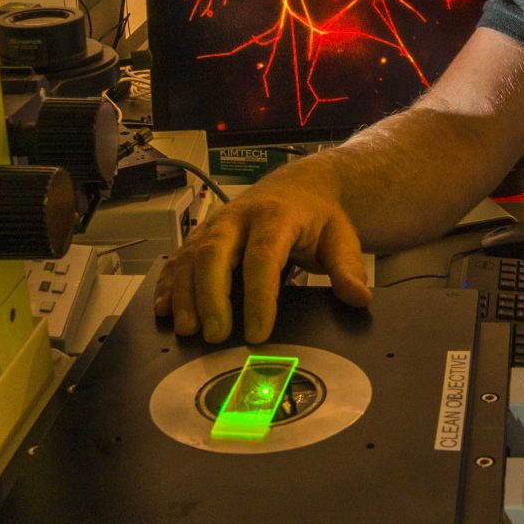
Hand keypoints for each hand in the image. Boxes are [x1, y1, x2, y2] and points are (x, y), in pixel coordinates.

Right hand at [150, 172, 371, 343]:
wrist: (297, 187)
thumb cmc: (316, 217)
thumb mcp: (341, 237)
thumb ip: (348, 267)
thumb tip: (359, 297)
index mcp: (276, 216)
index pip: (263, 257)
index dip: (258, 297)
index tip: (257, 332)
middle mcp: (238, 217)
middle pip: (215, 254)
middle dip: (211, 296)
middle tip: (214, 335)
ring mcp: (214, 226)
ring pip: (190, 257)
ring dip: (185, 295)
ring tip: (188, 331)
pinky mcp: (199, 237)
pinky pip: (177, 259)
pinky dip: (167, 285)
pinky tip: (164, 311)